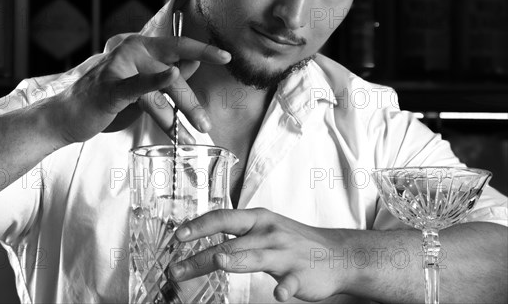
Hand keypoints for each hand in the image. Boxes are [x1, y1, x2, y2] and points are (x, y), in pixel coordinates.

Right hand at [50, 34, 230, 144]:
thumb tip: (194, 62)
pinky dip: (155, 81)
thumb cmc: (106, 98)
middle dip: (190, 102)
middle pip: (173, 71)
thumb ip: (166, 71)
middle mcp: (132, 50)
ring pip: (159, 89)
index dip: (204, 50)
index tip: (227, 56)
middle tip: (206, 124)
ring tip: (190, 134)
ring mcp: (119, 66)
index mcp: (141, 47)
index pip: (178, 46)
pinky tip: (172, 76)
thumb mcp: (142, 82)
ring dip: (176, 114)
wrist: (68, 115)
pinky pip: (137, 86)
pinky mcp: (110, 87)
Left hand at [169, 208, 348, 302]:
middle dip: (200, 257)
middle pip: (229, 244)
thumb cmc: (293, 241)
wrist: (338, 254)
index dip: (199, 225)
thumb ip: (238, 234)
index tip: (178, 235)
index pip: (222, 218)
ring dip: (236, 260)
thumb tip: (204, 239)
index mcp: (257, 220)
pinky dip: (285, 289)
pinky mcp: (301, 274)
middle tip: (176, 270)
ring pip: (255, 257)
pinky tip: (279, 295)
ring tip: (218, 263)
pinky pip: (291, 283)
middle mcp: (268, 233)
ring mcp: (285, 253)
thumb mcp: (265, 228)